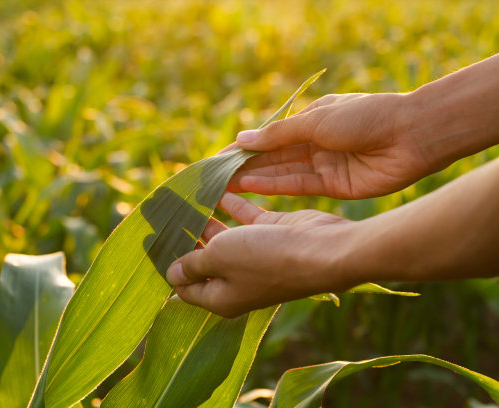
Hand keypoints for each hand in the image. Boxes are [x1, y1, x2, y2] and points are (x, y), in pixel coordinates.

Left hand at [166, 192, 359, 317]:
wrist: (323, 250)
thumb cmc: (265, 258)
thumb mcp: (218, 258)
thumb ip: (193, 264)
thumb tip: (171, 275)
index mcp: (221, 297)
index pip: (185, 287)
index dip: (168, 266)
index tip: (153, 241)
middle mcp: (237, 280)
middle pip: (202, 259)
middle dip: (185, 236)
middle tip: (166, 212)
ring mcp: (255, 257)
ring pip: (223, 236)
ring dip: (206, 217)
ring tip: (184, 196)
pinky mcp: (271, 234)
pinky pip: (244, 219)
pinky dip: (230, 205)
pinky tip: (214, 187)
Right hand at [226, 92, 430, 198]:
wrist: (411, 136)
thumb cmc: (364, 117)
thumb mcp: (315, 120)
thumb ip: (278, 135)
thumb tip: (243, 140)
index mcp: (313, 120)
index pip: (271, 136)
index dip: (246, 147)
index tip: (220, 157)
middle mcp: (316, 143)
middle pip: (274, 157)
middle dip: (246, 166)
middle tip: (216, 177)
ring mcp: (324, 165)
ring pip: (282, 172)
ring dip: (254, 178)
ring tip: (225, 184)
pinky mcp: (333, 187)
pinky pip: (298, 185)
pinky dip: (274, 186)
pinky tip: (250, 186)